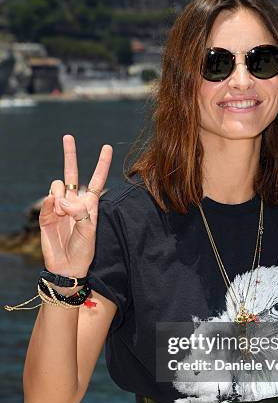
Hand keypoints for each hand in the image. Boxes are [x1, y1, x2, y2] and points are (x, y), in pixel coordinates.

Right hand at [39, 135, 112, 278]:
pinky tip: (55, 214)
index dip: (102, 164)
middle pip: (72, 172)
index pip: (97, 180)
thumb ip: (80, 211)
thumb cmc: (84, 249)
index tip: (107, 147)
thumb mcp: (90, 230)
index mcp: (90, 204)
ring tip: (64, 213)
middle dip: (70, 154)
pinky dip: (52, 204)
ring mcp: (59, 205)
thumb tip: (61, 199)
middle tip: (68, 137)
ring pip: (58, 184)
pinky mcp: (46, 212)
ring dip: (61, 195)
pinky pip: (48, 198)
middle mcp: (74, 201)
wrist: (67, 265)